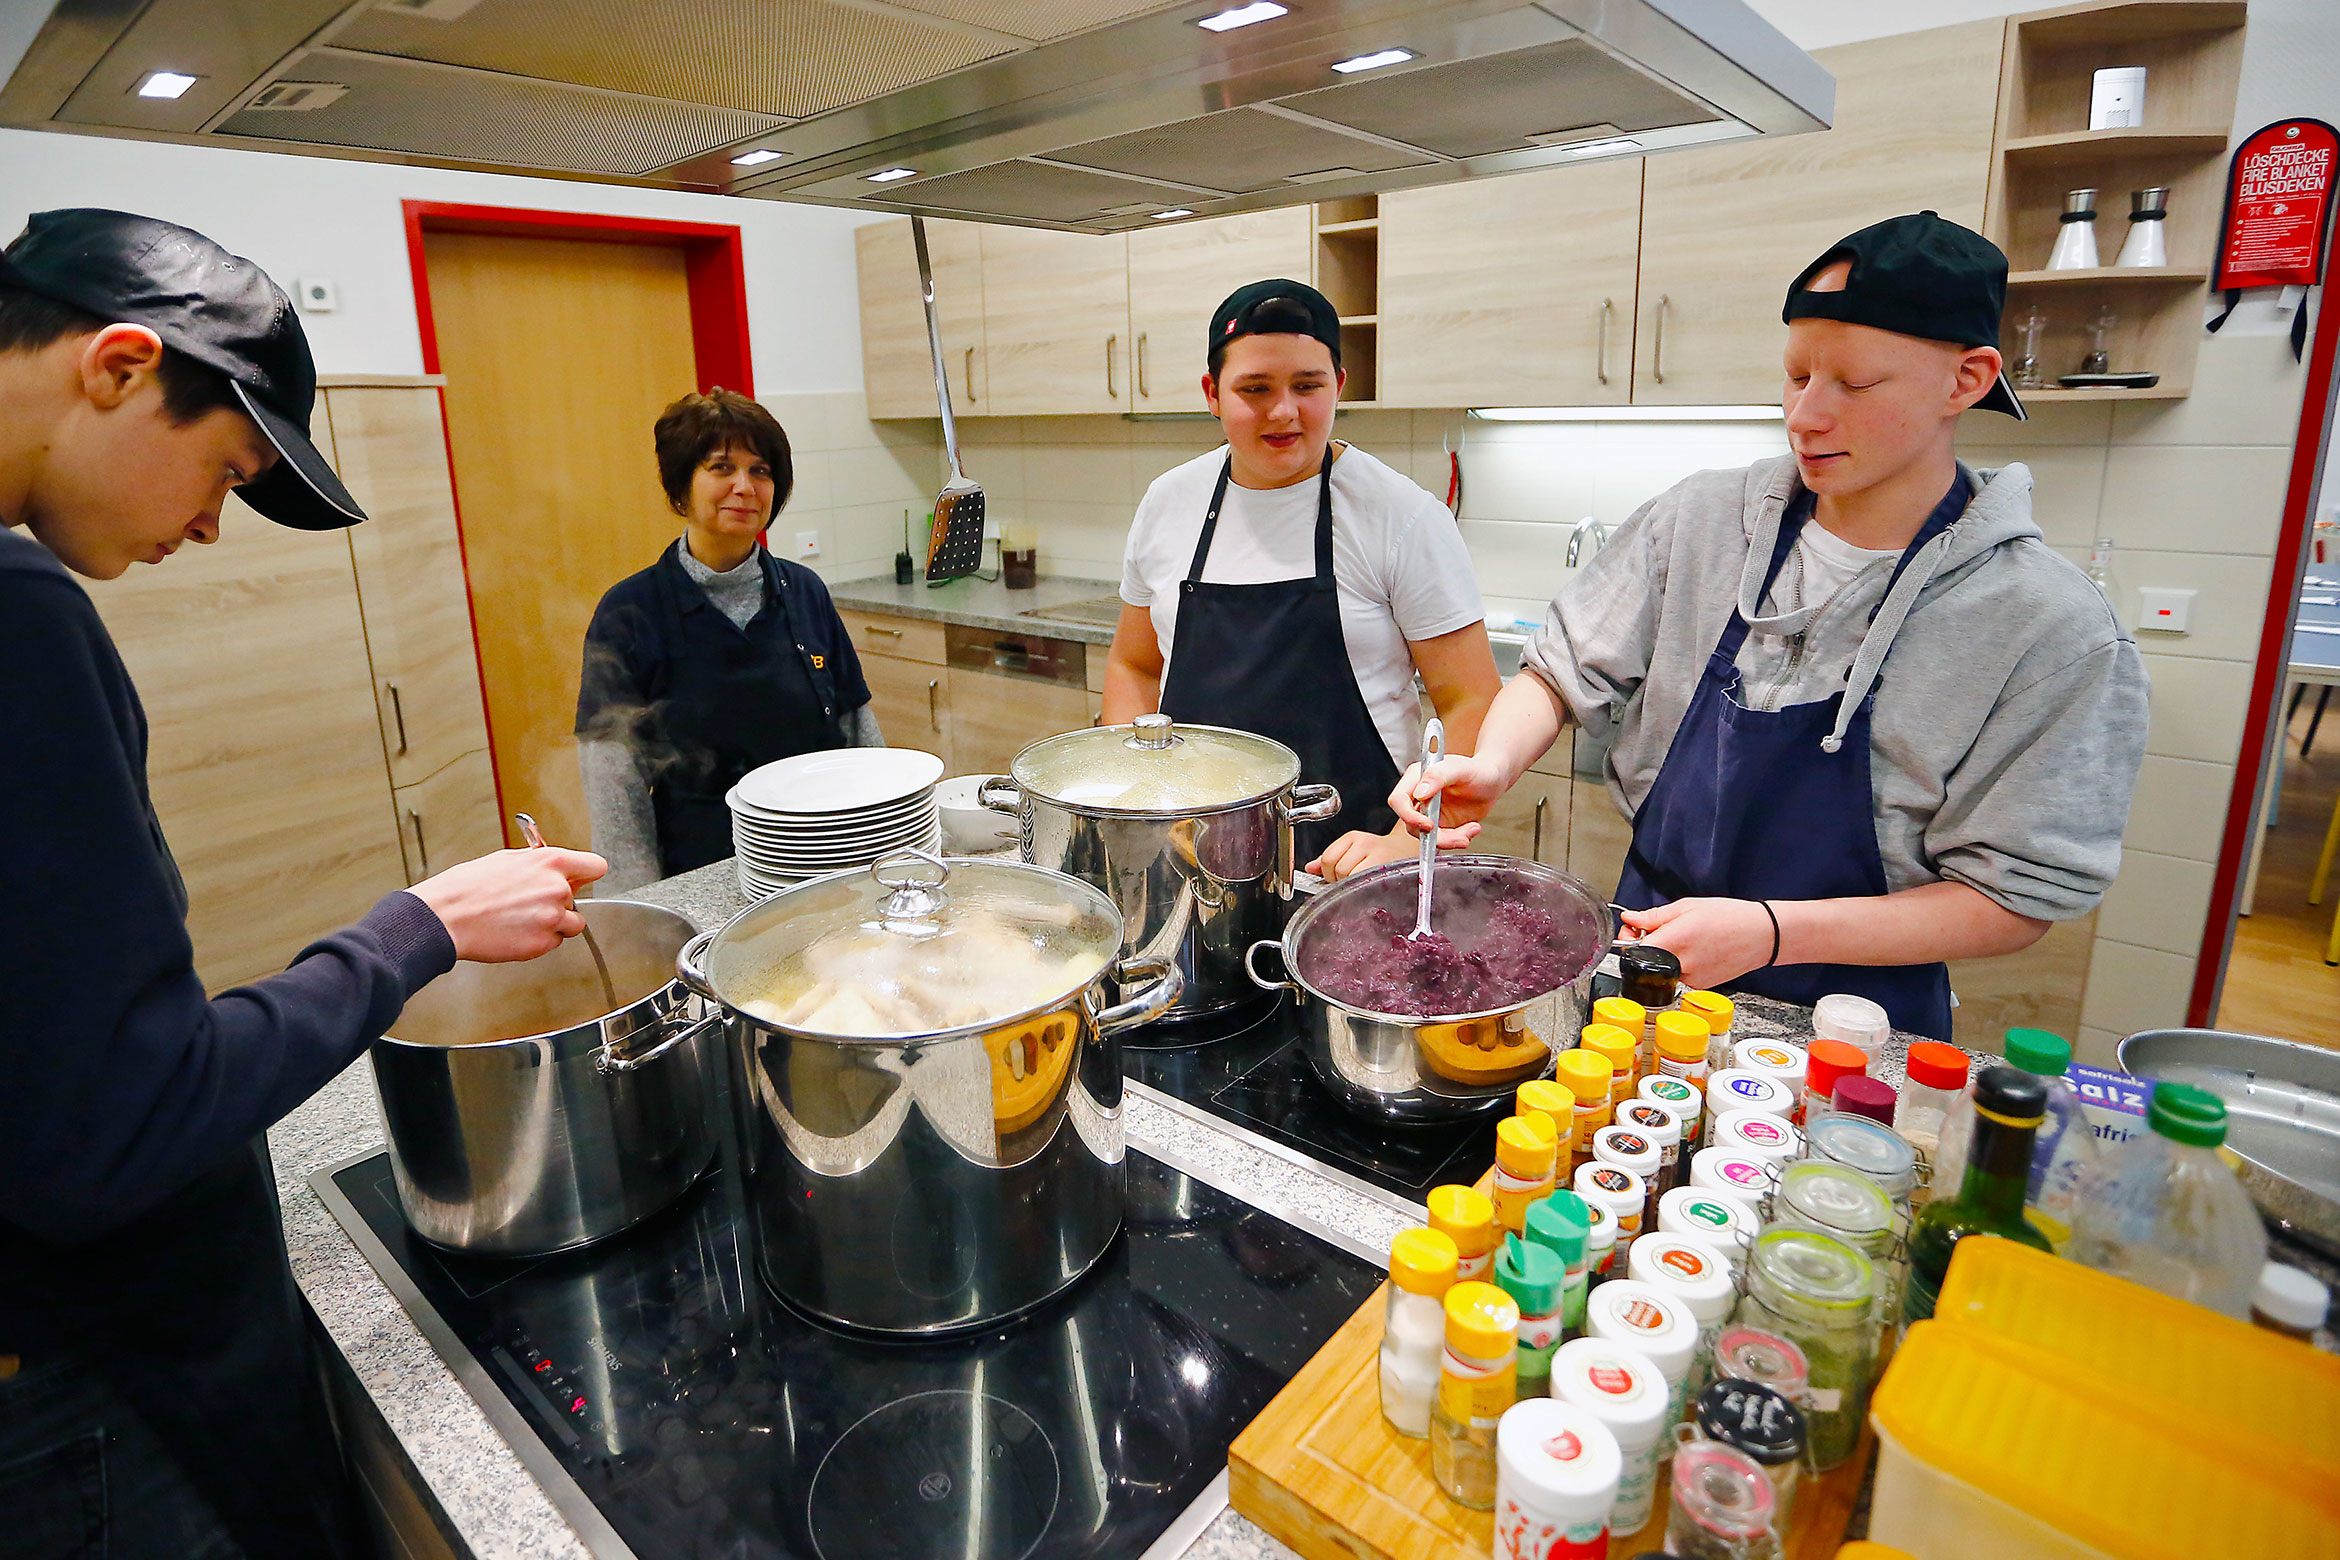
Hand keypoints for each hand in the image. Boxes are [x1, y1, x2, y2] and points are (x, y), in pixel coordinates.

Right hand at [410, 846, 608, 962]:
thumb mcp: (506, 859)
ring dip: (554, 924)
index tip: (580, 879)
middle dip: (557, 902)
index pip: (595, 866)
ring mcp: (552, 918)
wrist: (445, 918)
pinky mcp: (543, 943)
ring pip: (571, 924)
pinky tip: (515, 932)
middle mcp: (557, 889)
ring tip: (523, 920)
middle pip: (576, 899)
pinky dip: (539, 940)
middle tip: (527, 904)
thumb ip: (539, 864)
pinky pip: (553, 942)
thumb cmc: (467, 888)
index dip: (586, 874)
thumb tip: (554, 869)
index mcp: (550, 862)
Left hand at [1308, 825, 1422, 881]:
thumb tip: (1310, 868)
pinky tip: (1366, 886)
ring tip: (1359, 882)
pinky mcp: (1385, 868)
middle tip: (1349, 881)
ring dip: (1350, 885)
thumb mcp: (1352, 851)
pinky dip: (1360, 888)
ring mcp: (1376, 854)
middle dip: (1338, 880)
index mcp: (1353, 837)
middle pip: (1337, 869)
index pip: (1328, 858)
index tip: (1334, 877)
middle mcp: (1364, 843)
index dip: (1327, 872)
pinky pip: (1362, 882)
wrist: (1407, 852)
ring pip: (1348, 876)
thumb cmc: (1379, 854)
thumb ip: (1330, 859)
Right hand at [1387, 755, 1500, 846]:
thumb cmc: (1478, 769)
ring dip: (1450, 840)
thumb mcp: (1461, 769)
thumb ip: (1438, 776)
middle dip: (1437, 835)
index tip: (1429, 824)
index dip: (1409, 816)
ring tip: (1471, 830)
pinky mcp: (1440, 825)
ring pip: (1426, 837)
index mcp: (1417, 778)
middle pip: (1412, 825)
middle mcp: (1419, 797)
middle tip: (1460, 835)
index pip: (1398, 800)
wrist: (1493, 781)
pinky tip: (1471, 829)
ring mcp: (1429, 812)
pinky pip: (1441, 840)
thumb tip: (1419, 793)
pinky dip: (1457, 840)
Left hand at [1621, 897, 1775, 989]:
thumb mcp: (1687, 907)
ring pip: (1663, 969)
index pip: (1634, 949)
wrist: (1763, 935)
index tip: (1633, 930)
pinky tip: (1697, 950)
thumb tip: (1629, 919)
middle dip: (1646, 945)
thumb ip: (1654, 916)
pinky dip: (1680, 964)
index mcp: (1675, 940)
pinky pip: (1679, 975)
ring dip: (1664, 955)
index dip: (1629, 939)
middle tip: (1659, 930)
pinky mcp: (1700, 986)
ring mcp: (1692, 978)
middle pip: (1647, 961)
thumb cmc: (1731, 917)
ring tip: (1686, 938)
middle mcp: (1682, 964)